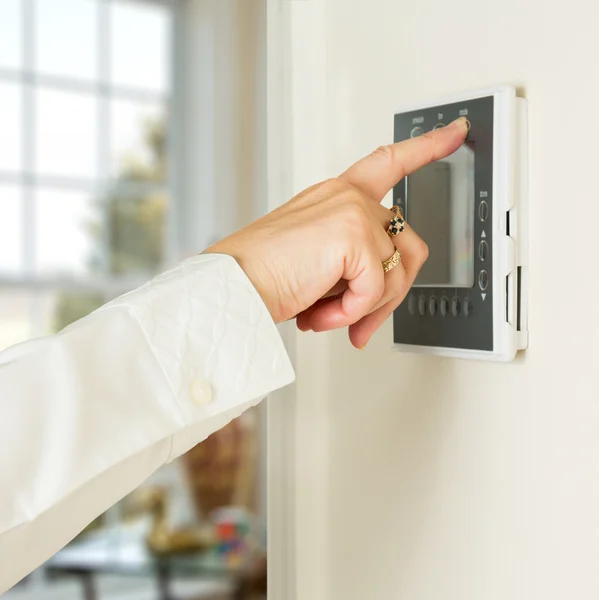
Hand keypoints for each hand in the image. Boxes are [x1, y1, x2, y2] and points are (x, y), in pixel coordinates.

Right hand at [205, 117, 468, 348]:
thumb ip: (351, 264)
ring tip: (328, 316)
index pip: (389, 162)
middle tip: (359, 323)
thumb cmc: (261, 274)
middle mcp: (347, 197)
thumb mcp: (315, 262)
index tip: (455, 133)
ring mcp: (352, 211)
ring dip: (366, 308)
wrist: (232, 287)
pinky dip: (350, 313)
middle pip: (408, 246)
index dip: (426, 147)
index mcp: (336, 197)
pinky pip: (376, 289)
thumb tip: (378, 295)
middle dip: (389, 295)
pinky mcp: (353, 233)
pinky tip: (320, 312)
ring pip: (397, 272)